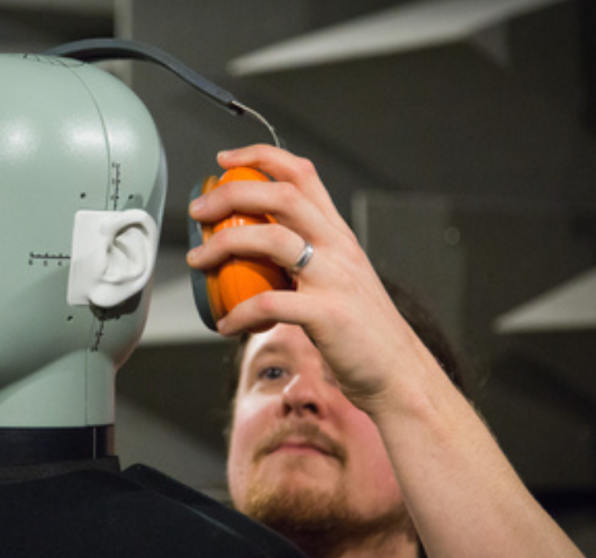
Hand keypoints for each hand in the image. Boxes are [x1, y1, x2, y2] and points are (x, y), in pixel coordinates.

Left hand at [187, 145, 434, 407]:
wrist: (398, 372)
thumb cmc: (360, 330)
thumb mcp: (338, 278)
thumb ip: (304, 260)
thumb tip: (252, 252)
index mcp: (338, 234)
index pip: (302, 174)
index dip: (260, 157)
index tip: (224, 161)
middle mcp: (338, 247)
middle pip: (281, 196)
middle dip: (231, 194)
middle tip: (197, 210)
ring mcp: (334, 278)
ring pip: (272, 238)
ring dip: (224, 245)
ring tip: (197, 259)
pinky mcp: (328, 314)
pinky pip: (270, 304)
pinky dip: (239, 312)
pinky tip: (224, 323)